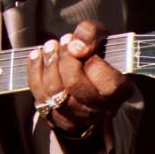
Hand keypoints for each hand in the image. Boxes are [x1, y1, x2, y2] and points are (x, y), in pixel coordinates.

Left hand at [26, 20, 132, 136]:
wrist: (86, 72)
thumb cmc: (95, 52)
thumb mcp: (99, 35)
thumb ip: (91, 33)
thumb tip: (75, 47)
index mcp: (119, 91)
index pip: (106, 81)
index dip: (90, 61)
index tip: (80, 46)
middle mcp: (101, 109)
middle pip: (75, 84)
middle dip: (64, 59)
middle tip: (62, 41)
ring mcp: (79, 117)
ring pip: (55, 93)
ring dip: (48, 65)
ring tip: (50, 47)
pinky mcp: (59, 120)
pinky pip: (41, 98)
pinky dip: (35, 74)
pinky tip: (37, 57)